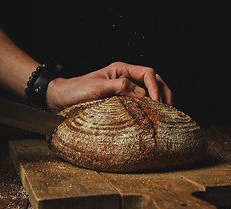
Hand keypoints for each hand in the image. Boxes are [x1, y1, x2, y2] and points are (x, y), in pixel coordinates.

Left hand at [46, 62, 171, 110]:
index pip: (147, 73)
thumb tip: (143, 95)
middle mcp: (126, 77)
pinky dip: (150, 108)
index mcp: (121, 69)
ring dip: (161, 100)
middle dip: (164, 93)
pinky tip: (154, 117)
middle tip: (169, 110)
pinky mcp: (122, 100)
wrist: (61, 99)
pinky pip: (141, 102)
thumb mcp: (98, 88)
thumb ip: (120, 88)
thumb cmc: (76, 90)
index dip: (156, 87)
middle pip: (154, 80)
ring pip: (150, 91)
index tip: (157, 102)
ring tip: (167, 114)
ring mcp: (125, 89)